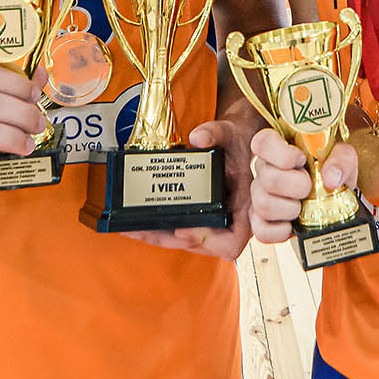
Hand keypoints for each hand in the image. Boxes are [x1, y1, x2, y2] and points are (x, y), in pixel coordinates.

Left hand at [124, 115, 254, 259]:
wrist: (234, 143)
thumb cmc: (235, 143)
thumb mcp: (228, 133)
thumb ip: (214, 133)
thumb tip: (198, 138)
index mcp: (244, 206)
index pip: (232, 241)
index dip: (208, 240)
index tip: (183, 229)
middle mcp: (231, 221)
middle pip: (202, 246)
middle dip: (170, 239)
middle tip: (145, 230)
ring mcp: (215, 224)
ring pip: (188, 242)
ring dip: (161, 238)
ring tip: (135, 230)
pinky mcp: (201, 220)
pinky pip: (182, 233)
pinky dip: (162, 231)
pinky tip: (139, 225)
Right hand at [248, 129, 357, 244]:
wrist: (333, 197)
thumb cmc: (332, 171)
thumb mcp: (343, 157)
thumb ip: (341, 160)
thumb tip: (331, 178)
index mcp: (278, 148)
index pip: (263, 142)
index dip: (281, 154)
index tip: (301, 160)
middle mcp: (264, 170)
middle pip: (268, 179)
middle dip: (296, 187)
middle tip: (310, 189)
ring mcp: (259, 196)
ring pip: (263, 205)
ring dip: (290, 209)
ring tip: (304, 207)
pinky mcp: (261, 222)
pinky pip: (262, 231)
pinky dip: (281, 231)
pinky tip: (294, 225)